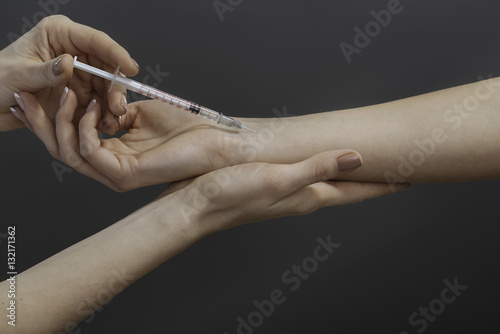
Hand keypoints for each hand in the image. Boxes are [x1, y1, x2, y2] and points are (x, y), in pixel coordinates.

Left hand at [1, 15, 138, 131]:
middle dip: (114, 89)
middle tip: (118, 107)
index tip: (130, 68)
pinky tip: (103, 125)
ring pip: (104, 88)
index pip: (94, 41)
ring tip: (110, 122)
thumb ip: (46, 70)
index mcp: (58, 35)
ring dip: (110, 106)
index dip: (115, 54)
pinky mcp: (76, 93)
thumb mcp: (18, 75)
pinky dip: (101, 115)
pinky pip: (96, 103)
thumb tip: (70, 63)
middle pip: (105, 67)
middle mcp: (71, 52)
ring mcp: (75, 73)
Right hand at [16, 88, 251, 190]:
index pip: (70, 142)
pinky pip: (89, 151)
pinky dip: (85, 126)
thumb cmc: (184, 128)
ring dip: (61, 121)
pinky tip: (92, 107)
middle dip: (40, 122)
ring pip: (69, 153)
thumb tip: (96, 107)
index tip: (33, 96)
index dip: (49, 120)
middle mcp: (111, 168)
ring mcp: (116, 174)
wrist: (213, 139)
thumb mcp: (140, 114)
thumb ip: (115, 114)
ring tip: (65, 95)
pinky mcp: (124, 175)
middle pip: (61, 150)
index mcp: (114, 155)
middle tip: (23, 97)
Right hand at [157, 150, 410, 233]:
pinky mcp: (271, 186)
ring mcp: (286, 193)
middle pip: (346, 189)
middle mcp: (302, 197)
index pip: (355, 191)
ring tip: (364, 166)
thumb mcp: (279, 178)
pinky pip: (308, 177)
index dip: (383, 185)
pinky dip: (322, 169)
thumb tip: (358, 158)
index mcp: (308, 196)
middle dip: (372, 181)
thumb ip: (318, 168)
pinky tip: (318, 162)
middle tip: (393, 169)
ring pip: (328, 183)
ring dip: (348, 175)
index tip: (408, 179)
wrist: (196, 206)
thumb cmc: (232, 194)